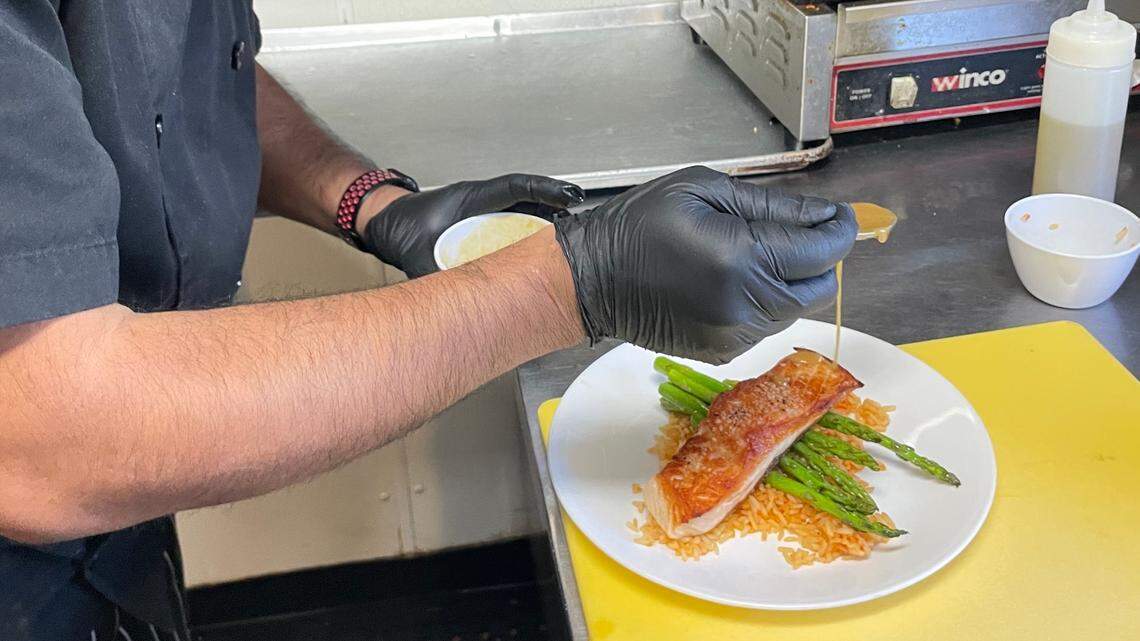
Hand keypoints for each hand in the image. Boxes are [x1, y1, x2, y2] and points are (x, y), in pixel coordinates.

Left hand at [362, 174, 584, 277]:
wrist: (386, 223)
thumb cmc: (402, 226)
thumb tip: (450, 301)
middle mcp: (481, 203)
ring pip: (523, 213)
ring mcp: (484, 213)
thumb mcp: (416, 254)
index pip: (513, 187)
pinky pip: (513, 228)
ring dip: (547, 223)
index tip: (569, 197)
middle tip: (579, 216)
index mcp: (469, 199)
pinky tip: (544, 254)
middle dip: (555, 206)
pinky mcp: (483, 226)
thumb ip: (434, 276)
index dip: (544, 191)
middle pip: (526, 200)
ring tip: (570, 238)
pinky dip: (531, 238)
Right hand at [554, 166, 856, 363]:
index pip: (825, 251)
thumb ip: (772, 206)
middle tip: (794, 234)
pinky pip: (766, 326)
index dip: (840, 229)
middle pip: (820, 287)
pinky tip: (731, 282)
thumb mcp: (705, 191)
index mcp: (743, 258)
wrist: (593, 280)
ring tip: (752, 256)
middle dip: (818, 258)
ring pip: (795, 310)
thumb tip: (821, 215)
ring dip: (790, 282)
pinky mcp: (723, 351)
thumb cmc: (639, 225)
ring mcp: (735, 335)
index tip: (838, 216)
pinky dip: (763, 303)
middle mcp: (746, 305)